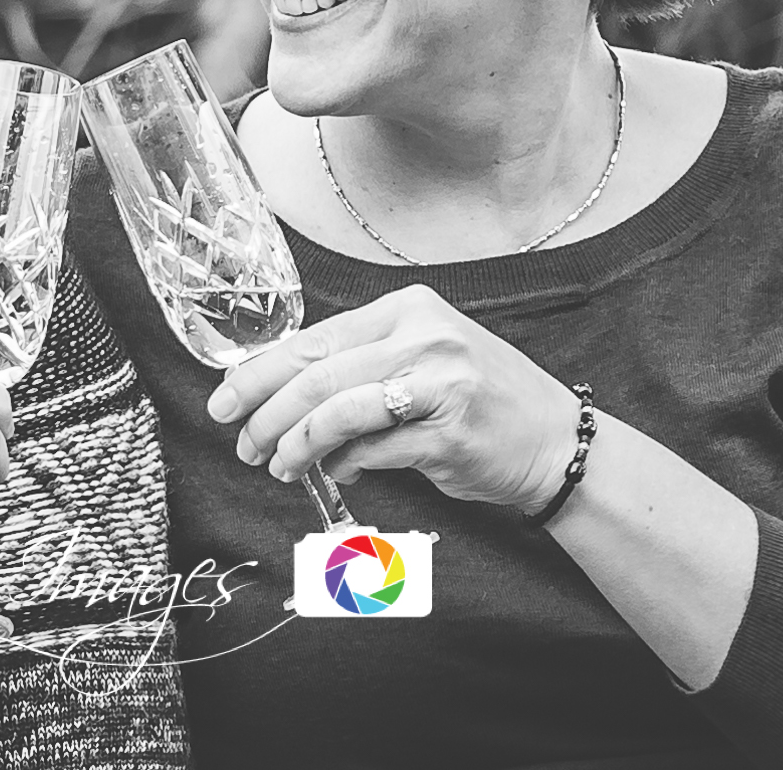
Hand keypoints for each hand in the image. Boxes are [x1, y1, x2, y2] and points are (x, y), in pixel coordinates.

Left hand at [207, 284, 580, 512]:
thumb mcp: (422, 359)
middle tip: (240, 441)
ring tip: (277, 464)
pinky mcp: (448, 433)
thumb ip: (360, 368)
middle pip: (317, 374)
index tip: (226, 399)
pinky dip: (342, 465)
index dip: (261, 373)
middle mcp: (424, 338)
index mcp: (408, 310)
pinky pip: (372, 451)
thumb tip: (281, 395)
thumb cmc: (481, 400)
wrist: (557, 440)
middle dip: (265, 412)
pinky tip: (335, 472)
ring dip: (295, 445)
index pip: (315, 339)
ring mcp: (439, 384)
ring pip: (337, 412)